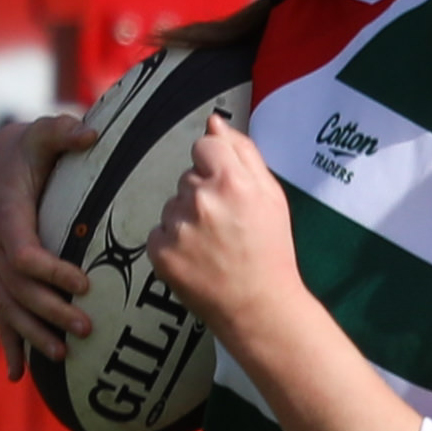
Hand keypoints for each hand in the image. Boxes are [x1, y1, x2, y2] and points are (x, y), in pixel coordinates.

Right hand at [0, 111, 97, 376]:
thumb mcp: (42, 135)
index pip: (24, 254)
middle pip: (20, 289)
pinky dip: (10, 346)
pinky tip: (18, 377)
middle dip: (51, 311)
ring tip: (64, 355)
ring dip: (34, 335)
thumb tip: (91, 132)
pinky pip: (1, 317)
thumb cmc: (27, 151)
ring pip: (10, 309)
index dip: (52, 272)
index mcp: (6, 218)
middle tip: (87, 328)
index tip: (84, 284)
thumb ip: (63, 131)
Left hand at [144, 115, 305, 348]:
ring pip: (172, 205)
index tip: (228, 192)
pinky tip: (197, 259)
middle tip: (228, 229)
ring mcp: (178, 226)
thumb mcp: (272, 196)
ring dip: (187, 220)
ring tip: (213, 247)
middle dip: (204, 196)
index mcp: (233, 181)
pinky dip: (173, 243)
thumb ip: (244, 153)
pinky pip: (159, 232)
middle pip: (188, 178)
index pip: (205, 146)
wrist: (259, 307)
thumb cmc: (270, 252)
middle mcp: (202, 200)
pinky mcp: (160, 251)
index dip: (217, 168)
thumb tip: (215, 123)